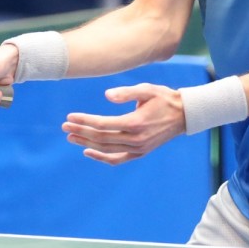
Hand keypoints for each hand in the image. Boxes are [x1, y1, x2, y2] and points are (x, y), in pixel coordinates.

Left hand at [61, 83, 185, 164]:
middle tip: (64, 127)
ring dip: (87, 144)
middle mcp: (136, 138)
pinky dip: (102, 158)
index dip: (84, 121)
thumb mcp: (147, 89)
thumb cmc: (164, 98)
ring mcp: (139, 148)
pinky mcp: (140, 153)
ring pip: (107, 149)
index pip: (103, 124)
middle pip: (101, 138)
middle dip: (81, 132)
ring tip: (71, 137)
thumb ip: (126, 92)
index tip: (69, 117)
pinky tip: (88, 152)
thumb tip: (106, 95)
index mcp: (136, 122)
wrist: (184, 115)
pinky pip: (117, 159)